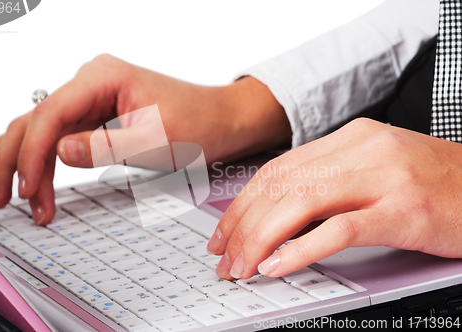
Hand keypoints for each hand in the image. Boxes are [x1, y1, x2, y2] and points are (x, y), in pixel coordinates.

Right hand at [0, 54, 290, 224]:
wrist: (221, 121)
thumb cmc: (199, 123)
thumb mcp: (153, 140)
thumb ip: (104, 146)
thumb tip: (59, 151)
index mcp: (103, 77)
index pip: (51, 114)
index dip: (34, 154)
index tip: (29, 188)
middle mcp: (92, 83)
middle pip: (36, 120)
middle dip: (17, 160)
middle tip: (4, 197)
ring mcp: (92, 99)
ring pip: (42, 129)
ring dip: (25, 162)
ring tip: (8, 194)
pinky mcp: (97, 116)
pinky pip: (59, 136)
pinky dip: (40, 156)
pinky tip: (16, 165)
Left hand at [206, 118, 461, 279]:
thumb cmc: (435, 182)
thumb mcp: (375, 168)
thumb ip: (330, 181)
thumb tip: (279, 212)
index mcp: (351, 139)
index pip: (277, 169)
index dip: (243, 203)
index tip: (224, 231)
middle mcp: (362, 150)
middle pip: (281, 186)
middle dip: (242, 225)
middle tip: (224, 256)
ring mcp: (383, 178)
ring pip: (300, 203)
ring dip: (260, 239)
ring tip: (241, 266)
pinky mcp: (403, 210)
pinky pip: (338, 229)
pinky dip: (300, 250)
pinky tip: (277, 265)